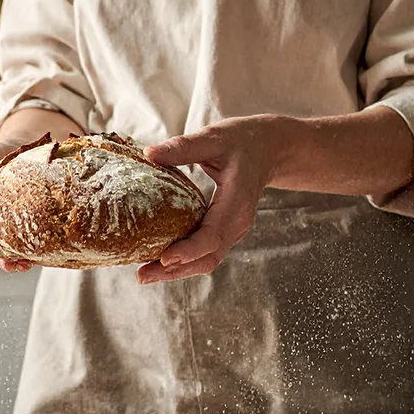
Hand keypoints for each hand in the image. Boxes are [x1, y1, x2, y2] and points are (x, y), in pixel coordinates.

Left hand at [137, 116, 289, 283]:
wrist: (271, 149)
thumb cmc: (244, 141)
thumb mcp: (214, 138)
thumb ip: (183, 148)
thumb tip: (150, 154)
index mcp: (236, 202)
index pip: (212, 236)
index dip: (188, 250)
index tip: (164, 259)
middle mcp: (237, 223)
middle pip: (208, 258)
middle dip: (175, 271)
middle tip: (142, 276)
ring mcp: (233, 230)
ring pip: (207, 260)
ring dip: (177, 270)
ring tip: (145, 274)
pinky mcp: (225, 230)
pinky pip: (206, 251)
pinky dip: (184, 259)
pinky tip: (159, 259)